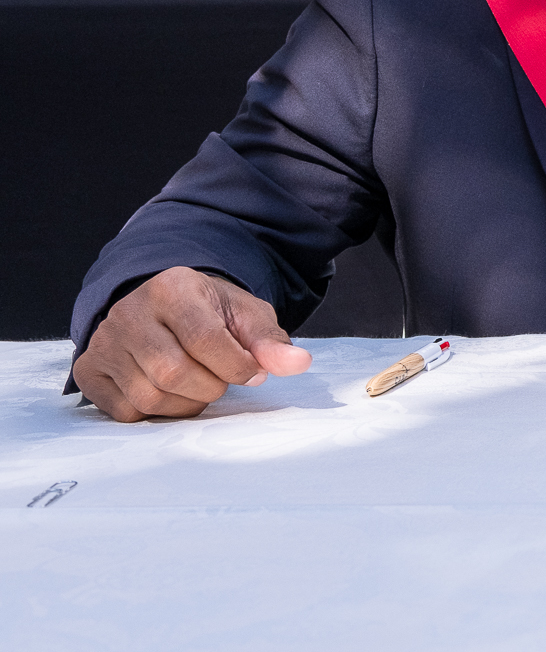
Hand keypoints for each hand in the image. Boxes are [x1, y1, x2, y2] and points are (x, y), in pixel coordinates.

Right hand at [73, 267, 311, 421]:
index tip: (252, 372)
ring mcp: (104, 343)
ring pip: (149, 397)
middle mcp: (129, 312)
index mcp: (172, 288)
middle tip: (222, 378)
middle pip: (173, 372)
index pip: (205, 339)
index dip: (236, 366)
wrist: (163, 308)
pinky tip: (171, 392)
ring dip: (187, 403)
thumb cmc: (210, 312)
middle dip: (211, 386)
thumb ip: (270, 341)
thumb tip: (298, 364)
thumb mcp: (246, 315)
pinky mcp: (90, 371)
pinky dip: (158, 413)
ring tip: (199, 383)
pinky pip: (126, 412)